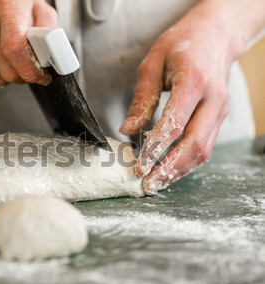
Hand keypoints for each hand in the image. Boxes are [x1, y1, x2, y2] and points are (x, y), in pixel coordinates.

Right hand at [0, 0, 57, 88]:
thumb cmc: (8, 3)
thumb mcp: (35, 7)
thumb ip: (48, 30)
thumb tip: (53, 57)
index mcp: (7, 3)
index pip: (15, 48)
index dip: (30, 70)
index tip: (40, 76)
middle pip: (6, 69)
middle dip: (22, 76)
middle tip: (26, 69)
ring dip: (6, 78)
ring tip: (8, 62)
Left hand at [119, 0, 249, 194]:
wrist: (215, 35)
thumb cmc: (181, 45)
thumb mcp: (152, 64)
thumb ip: (141, 99)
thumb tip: (127, 130)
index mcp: (194, 82)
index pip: (175, 124)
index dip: (156, 149)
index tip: (140, 167)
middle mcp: (213, 99)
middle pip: (195, 144)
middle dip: (169, 169)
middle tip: (147, 184)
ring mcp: (220, 110)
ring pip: (204, 150)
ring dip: (179, 171)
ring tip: (155, 184)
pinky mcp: (219, 117)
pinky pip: (206, 145)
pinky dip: (187, 162)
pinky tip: (169, 170)